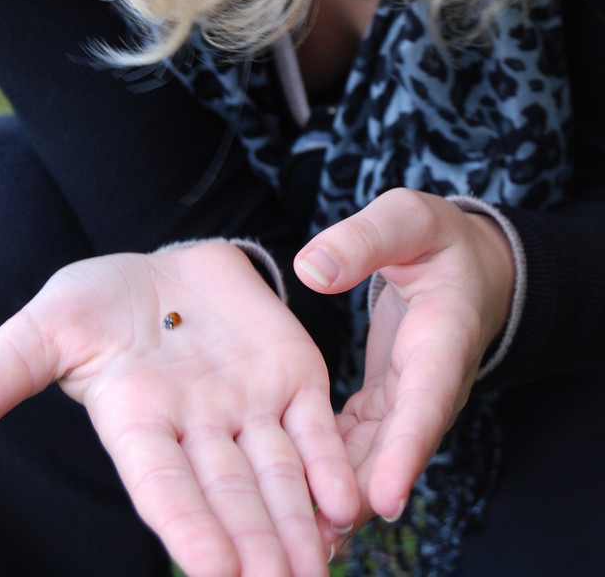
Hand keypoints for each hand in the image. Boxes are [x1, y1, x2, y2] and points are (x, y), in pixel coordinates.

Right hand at [0, 241, 358, 576]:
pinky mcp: (291, 378)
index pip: (163, 487)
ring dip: (297, 527)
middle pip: (228, 498)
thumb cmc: (96, 303)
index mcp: (138, 426)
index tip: (211, 573)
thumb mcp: (41, 332)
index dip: (187, 528)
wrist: (165, 265)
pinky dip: (329, 465)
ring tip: (317, 573)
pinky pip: (314, 428)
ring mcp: (249, 407)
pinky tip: (349, 502)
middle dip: (254, 550)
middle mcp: (198, 431)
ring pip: (276, 476)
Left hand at [294, 188, 514, 540]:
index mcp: (442, 337)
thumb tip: (310, 269)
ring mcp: (409, 397)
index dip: (405, 453)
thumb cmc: (434, 237)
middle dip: (361, 496)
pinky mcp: (388, 401)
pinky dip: (333, 468)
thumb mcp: (405, 220)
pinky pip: (360, 442)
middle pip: (398, 449)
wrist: (465, 263)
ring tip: (300, 537)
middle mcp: (429, 381)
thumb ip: (363, 240)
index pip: (426, 402)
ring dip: (343, 494)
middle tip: (319, 540)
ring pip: (376, 456)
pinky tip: (295, 497)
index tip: (381, 501)